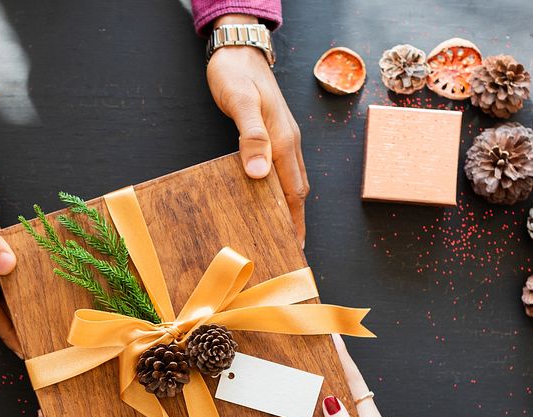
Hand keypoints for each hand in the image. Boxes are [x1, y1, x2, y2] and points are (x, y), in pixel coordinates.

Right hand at [0, 121, 22, 356]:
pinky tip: (38, 277)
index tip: (25, 353)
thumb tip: (7, 268)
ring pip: (3, 286)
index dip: (5, 333)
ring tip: (45, 316)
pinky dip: (21, 276)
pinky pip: (7, 265)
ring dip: (20, 303)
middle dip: (16, 325)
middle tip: (43, 340)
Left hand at [206, 15, 308, 244]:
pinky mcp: (271, 134)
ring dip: (288, 207)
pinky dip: (278, 190)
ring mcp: (282, 138)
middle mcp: (288, 142)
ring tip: (280, 232)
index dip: (296, 221)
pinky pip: (280, 169)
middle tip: (290, 249)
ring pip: (290, 181)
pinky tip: (267, 198)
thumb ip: (250, 137)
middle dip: (296, 220)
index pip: (295, 190)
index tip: (296, 247)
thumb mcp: (240, 103)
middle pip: (297, 190)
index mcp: (283, 140)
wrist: (237, 51)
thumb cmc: (236, 75)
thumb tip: (259, 175)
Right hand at [322, 334, 390, 416]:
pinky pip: (351, 406)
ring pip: (354, 395)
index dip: (345, 360)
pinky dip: (341, 394)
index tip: (336, 339)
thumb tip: (331, 401)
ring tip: (328, 359)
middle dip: (342, 363)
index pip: (356, 384)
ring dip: (341, 377)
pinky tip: (331, 390)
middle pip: (356, 385)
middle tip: (329, 342)